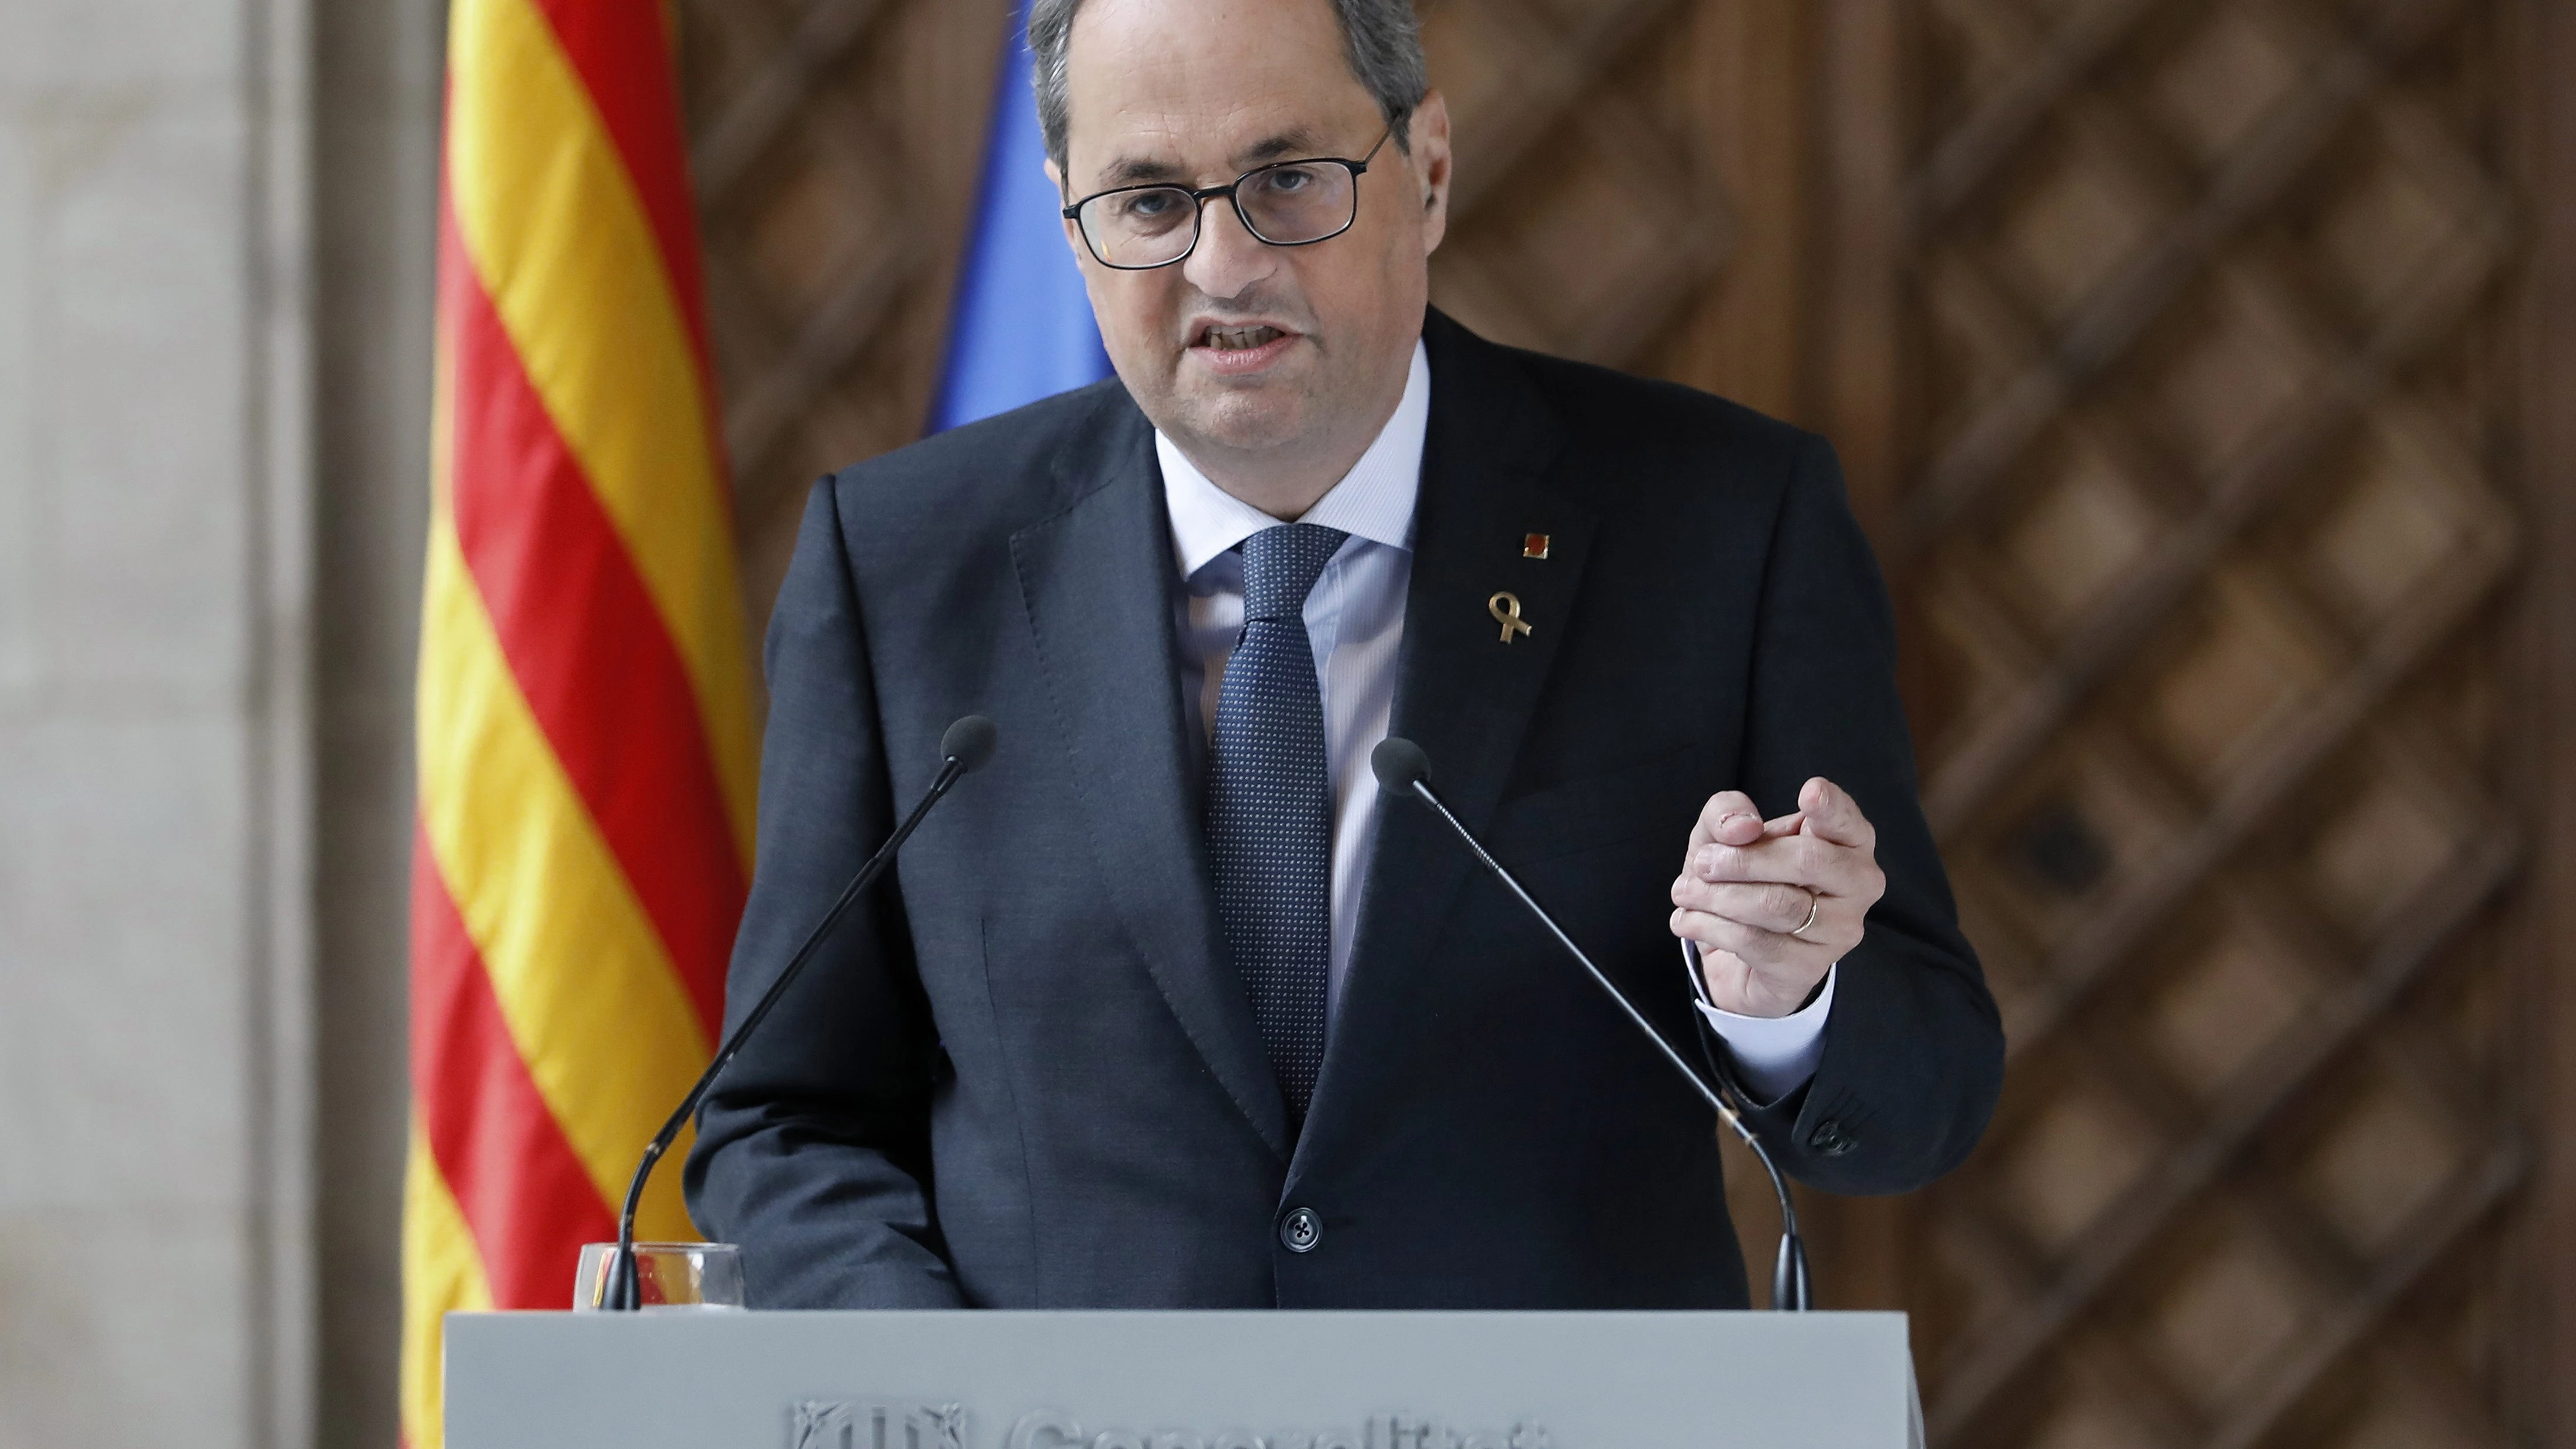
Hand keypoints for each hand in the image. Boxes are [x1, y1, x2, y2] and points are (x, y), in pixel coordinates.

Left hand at [1669, 777, 1884, 1017]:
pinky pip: (1757, 942)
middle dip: (1743, 859)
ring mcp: (1839, 930)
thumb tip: (1742, 827)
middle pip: (1807, 860)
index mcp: (1847, 840)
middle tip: (1700, 863)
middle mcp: (1857, 884)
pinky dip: (1711, 927)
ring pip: (1777, 904)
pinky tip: (1686, 920)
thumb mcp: (1724, 834)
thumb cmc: (1744, 879)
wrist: (1735, 955)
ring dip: (1717, 896)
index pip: (1847, 821)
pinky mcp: (1809, 968)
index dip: (1831, 807)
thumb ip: (1728, 813)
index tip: (1809, 791)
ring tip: (1684, 892)